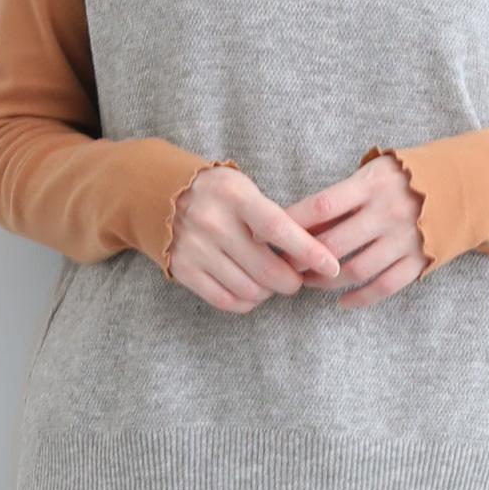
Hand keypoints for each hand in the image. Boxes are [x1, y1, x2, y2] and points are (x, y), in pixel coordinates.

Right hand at [168, 164, 340, 311]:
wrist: (156, 193)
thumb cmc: (216, 191)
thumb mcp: (243, 187)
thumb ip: (271, 215)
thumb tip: (310, 252)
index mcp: (235, 196)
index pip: (279, 229)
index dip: (309, 251)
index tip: (331, 265)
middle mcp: (213, 222)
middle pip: (268, 269)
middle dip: (292, 281)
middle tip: (297, 279)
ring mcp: (195, 249)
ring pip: (249, 289)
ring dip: (269, 292)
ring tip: (272, 283)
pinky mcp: (183, 270)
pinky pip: (225, 300)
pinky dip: (247, 302)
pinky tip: (253, 292)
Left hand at [283, 152, 429, 308]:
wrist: (470, 183)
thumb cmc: (411, 174)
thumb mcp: (378, 168)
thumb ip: (346, 192)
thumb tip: (300, 219)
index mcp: (372, 184)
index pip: (321, 207)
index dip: (291, 224)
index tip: (268, 234)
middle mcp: (387, 212)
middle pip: (333, 245)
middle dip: (303, 260)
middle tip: (284, 266)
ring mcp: (405, 239)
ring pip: (355, 270)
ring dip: (326, 281)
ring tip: (310, 282)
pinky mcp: (420, 260)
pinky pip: (384, 286)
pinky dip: (360, 298)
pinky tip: (343, 301)